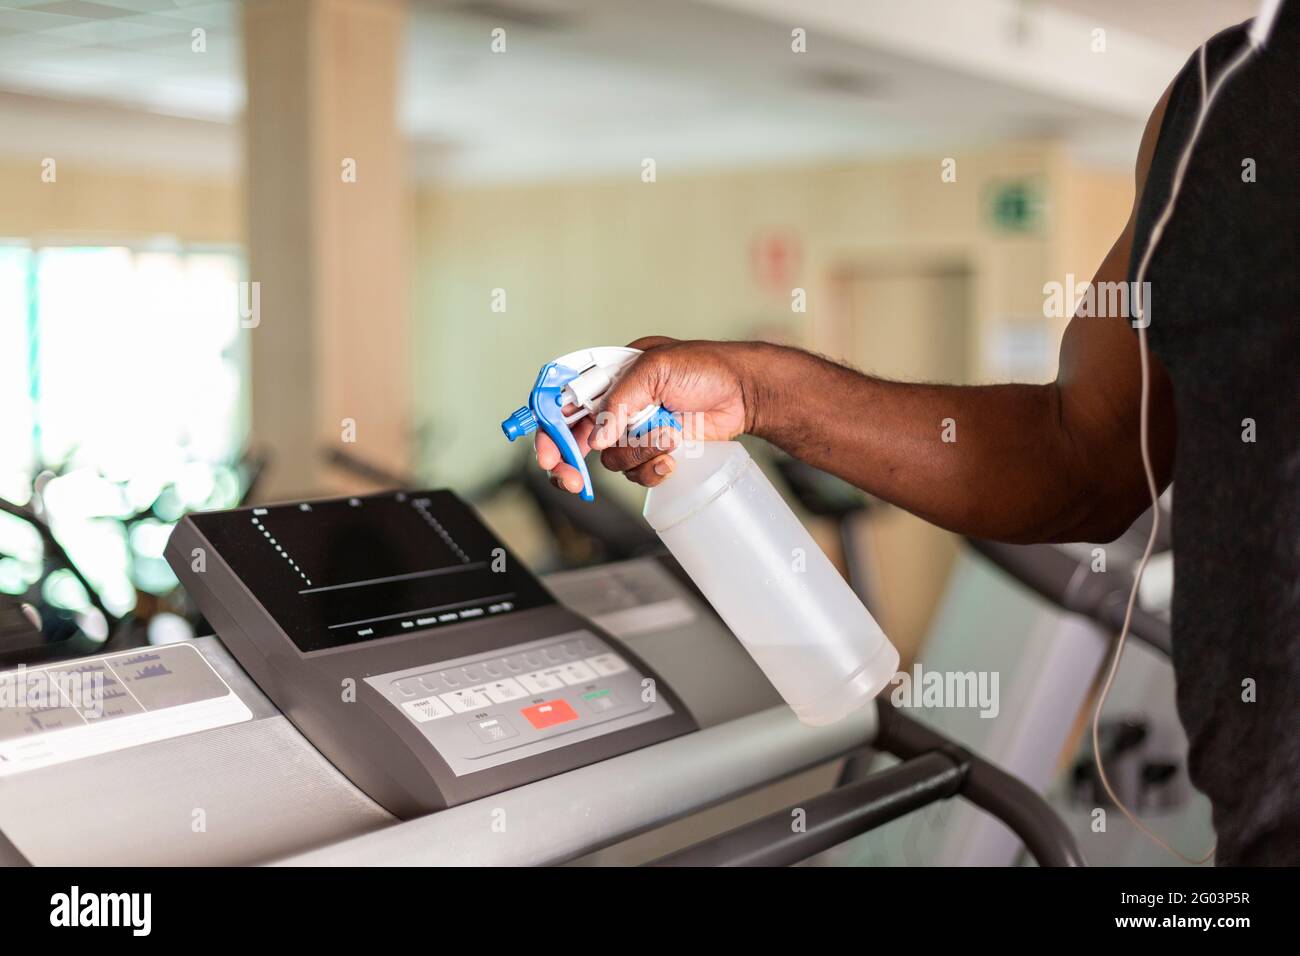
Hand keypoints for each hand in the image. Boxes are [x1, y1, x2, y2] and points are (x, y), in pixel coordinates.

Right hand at [535, 337, 757, 489]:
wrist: (743, 392)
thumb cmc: (704, 367)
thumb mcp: (657, 368)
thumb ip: (622, 400)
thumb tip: (596, 437)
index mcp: (608, 378)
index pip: (565, 403)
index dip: (549, 429)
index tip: (548, 454)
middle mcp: (616, 407)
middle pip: (575, 441)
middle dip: (571, 463)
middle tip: (572, 480)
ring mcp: (634, 431)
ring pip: (611, 461)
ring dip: (637, 455)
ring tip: (667, 437)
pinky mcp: (654, 452)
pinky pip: (637, 473)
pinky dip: (653, 469)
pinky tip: (672, 456)